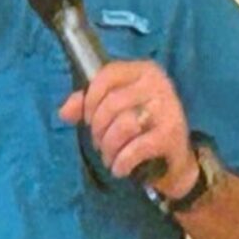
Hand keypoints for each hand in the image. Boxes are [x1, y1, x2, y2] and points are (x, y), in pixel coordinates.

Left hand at [58, 59, 198, 198]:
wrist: (173, 161)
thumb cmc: (139, 128)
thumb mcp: (113, 110)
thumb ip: (86, 105)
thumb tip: (64, 112)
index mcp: (143, 70)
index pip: (106, 75)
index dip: (89, 99)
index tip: (87, 119)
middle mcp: (158, 84)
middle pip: (112, 104)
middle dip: (97, 129)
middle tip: (98, 143)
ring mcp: (167, 108)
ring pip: (123, 125)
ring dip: (108, 147)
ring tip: (109, 156)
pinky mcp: (171, 134)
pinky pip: (136, 148)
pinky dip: (122, 162)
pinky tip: (119, 168)